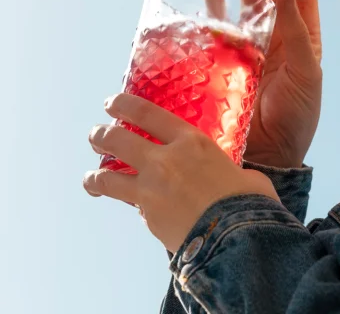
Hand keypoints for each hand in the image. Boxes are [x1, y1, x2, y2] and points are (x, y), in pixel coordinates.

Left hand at [83, 93, 278, 252]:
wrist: (236, 236)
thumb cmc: (248, 201)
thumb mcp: (245, 174)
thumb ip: (228, 171)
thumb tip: (237, 179)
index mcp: (190, 141)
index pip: (146, 113)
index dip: (123, 104)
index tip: (112, 103)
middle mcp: (164, 159)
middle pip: (116, 139)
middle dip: (100, 136)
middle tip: (97, 136)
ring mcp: (150, 188)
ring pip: (106, 176)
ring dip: (94, 176)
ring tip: (92, 178)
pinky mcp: (146, 215)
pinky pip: (130, 206)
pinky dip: (129, 205)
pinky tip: (134, 208)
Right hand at [208, 0, 322, 167]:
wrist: (270, 153)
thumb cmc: (298, 114)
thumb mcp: (307, 70)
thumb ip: (297, 31)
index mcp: (304, 46)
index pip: (302, 6)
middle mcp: (276, 46)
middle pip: (269, 5)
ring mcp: (249, 54)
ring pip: (242, 14)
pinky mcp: (224, 64)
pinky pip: (217, 33)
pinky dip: (211, 10)